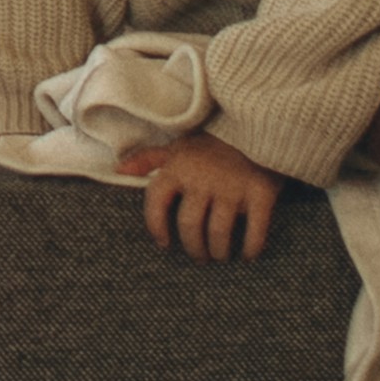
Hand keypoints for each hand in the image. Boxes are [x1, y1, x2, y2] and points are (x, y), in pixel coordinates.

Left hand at [119, 130, 285, 258]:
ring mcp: (231, 187)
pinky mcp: (260, 193)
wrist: (258, 124)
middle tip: (200, 256)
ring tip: (220, 255)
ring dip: (219, 251)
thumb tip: (118, 169)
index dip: (156, 226)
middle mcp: (202, 179)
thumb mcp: (178, 146)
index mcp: (178, 168)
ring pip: (218, 233)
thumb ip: (148, 159)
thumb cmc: (212, 143)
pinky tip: (248, 255)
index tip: (163, 242)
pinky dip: (251, 248)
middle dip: (193, 248)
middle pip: (189, 226)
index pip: (156, 203)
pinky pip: (254, 230)